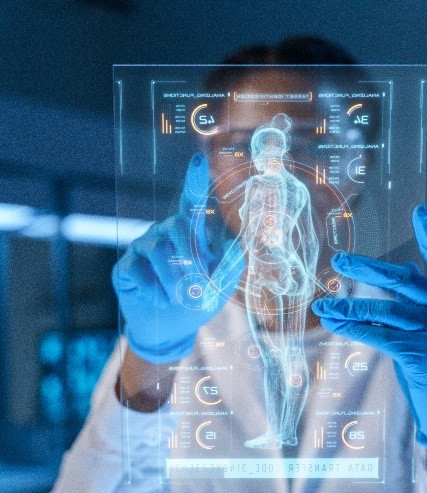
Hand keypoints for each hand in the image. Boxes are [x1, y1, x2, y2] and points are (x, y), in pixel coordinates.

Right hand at [112, 153, 243, 363]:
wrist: (168, 331)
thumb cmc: (196, 303)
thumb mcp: (221, 287)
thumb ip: (231, 265)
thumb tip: (235, 245)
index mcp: (189, 233)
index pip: (192, 202)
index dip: (194, 181)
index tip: (199, 161)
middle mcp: (164, 233)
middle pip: (177, 226)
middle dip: (191, 257)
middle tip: (198, 286)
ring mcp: (142, 247)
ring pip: (158, 250)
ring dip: (174, 278)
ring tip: (178, 297)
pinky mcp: (125, 266)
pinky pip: (138, 270)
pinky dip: (154, 289)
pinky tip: (159, 299)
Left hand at [311, 205, 426, 451]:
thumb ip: (414, 301)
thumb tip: (397, 270)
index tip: (418, 210)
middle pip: (404, 282)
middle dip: (368, 268)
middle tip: (338, 259)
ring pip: (386, 312)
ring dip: (349, 307)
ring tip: (323, 305)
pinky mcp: (426, 357)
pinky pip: (381, 337)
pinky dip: (354, 329)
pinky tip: (334, 323)